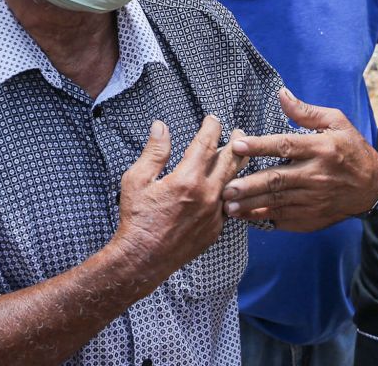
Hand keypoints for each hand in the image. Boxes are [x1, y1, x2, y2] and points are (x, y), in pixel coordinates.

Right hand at [110, 116, 249, 284]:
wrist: (143, 258)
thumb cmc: (137, 218)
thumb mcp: (137, 179)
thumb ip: (154, 152)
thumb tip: (161, 127)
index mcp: (188, 179)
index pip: (205, 145)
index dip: (211, 128)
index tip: (213, 119)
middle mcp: (207, 195)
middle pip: (229, 161)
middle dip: (235, 143)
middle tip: (238, 131)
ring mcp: (214, 214)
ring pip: (233, 183)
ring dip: (238, 165)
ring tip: (240, 154)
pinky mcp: (215, 229)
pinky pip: (228, 205)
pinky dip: (230, 191)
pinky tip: (230, 187)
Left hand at [222, 88, 377, 230]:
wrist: (373, 188)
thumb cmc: (352, 150)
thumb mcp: (337, 123)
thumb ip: (306, 112)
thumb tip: (281, 93)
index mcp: (321, 149)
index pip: (286, 146)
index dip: (260, 146)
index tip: (238, 145)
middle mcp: (316, 176)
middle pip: (278, 180)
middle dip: (250, 185)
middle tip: (226, 187)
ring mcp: (314, 200)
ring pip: (277, 203)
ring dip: (251, 205)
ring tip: (229, 205)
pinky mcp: (312, 217)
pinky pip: (284, 218)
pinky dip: (264, 219)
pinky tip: (246, 217)